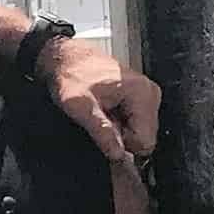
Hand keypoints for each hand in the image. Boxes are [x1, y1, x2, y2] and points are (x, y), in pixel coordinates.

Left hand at [44, 37, 160, 163]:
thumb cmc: (71, 74)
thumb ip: (101, 132)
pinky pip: (135, 125)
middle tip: (102, 120)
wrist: (65, 59)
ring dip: (120, 130)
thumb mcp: (80, 107)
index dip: (123, 144)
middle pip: (144, 138)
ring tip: (103, 114)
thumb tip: (118, 155)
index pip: (145, 141)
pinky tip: (107, 112)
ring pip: (139, 133)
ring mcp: (146, 95)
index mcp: (141, 93)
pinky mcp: (139, 99)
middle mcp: (149, 93)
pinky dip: (120, 124)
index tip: (105, 132)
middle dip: (122, 136)